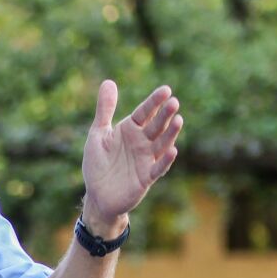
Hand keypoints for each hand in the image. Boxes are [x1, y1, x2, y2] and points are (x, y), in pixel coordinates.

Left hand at [80, 81, 180, 229]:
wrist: (97, 195)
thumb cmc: (97, 164)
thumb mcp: (98, 134)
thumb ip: (104, 110)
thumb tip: (109, 82)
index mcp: (130, 129)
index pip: (145, 112)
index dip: (154, 102)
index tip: (166, 90)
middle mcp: (142, 142)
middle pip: (156, 125)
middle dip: (165, 114)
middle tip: (174, 102)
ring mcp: (146, 159)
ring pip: (162, 144)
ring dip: (170, 133)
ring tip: (178, 120)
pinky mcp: (147, 177)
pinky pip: (158, 167)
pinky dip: (166, 160)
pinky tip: (173, 150)